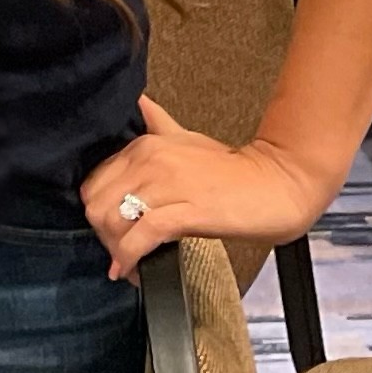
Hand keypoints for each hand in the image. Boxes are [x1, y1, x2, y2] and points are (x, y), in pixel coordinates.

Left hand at [80, 96, 335, 282]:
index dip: (98, 213)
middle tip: (119, 252)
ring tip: (128, 264)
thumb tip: (138, 103)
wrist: (278, 183)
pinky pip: (141, 236)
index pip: (93, 183)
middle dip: (102, 235)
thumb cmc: (233, 170)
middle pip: (96, 204)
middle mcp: (149, 159)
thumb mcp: (186, 138)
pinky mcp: (185, 210)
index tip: (112, 232)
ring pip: (113, 221)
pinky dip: (129, 258)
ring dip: (115, 250)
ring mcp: (166, 184)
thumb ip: (157, 123)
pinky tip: (132, 270)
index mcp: (144, 144)